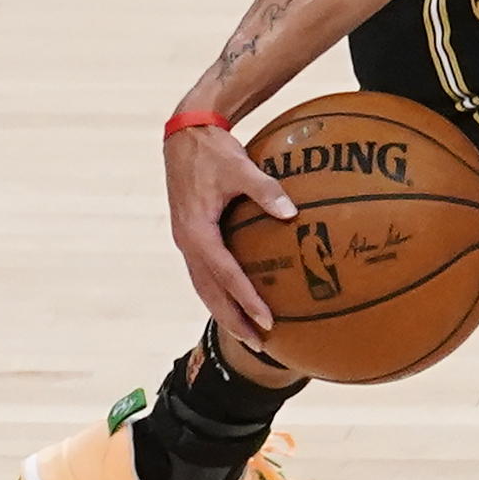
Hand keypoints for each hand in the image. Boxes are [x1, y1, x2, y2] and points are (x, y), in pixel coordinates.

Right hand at [165, 122, 297, 336]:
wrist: (185, 136)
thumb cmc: (214, 151)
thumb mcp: (241, 167)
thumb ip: (266, 190)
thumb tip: (292, 213)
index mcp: (196, 231)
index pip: (224, 274)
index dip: (245, 299)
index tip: (266, 319)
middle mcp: (187, 242)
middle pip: (209, 292)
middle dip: (233, 319)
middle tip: (259, 344)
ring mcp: (186, 240)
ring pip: (204, 287)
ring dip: (224, 311)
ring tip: (248, 334)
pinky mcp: (191, 236)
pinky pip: (205, 273)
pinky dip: (220, 292)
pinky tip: (237, 301)